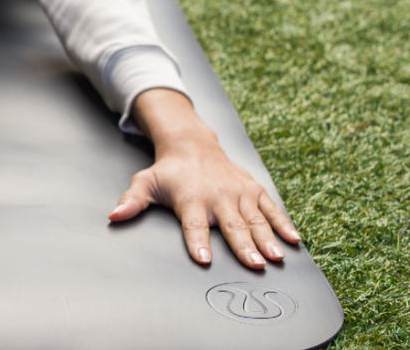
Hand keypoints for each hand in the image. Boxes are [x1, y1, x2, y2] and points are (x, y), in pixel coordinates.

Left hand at [107, 89, 300, 268]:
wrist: (193, 145)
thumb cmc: (168, 171)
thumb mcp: (145, 183)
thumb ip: (132, 201)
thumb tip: (114, 215)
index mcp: (191, 199)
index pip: (193, 225)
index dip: (198, 242)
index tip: (203, 259)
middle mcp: (218, 196)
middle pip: (231, 225)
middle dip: (243, 246)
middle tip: (255, 265)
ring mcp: (239, 192)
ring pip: (255, 219)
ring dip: (267, 239)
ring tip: (277, 257)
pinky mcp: (253, 189)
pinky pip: (271, 208)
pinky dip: (283, 223)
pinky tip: (295, 240)